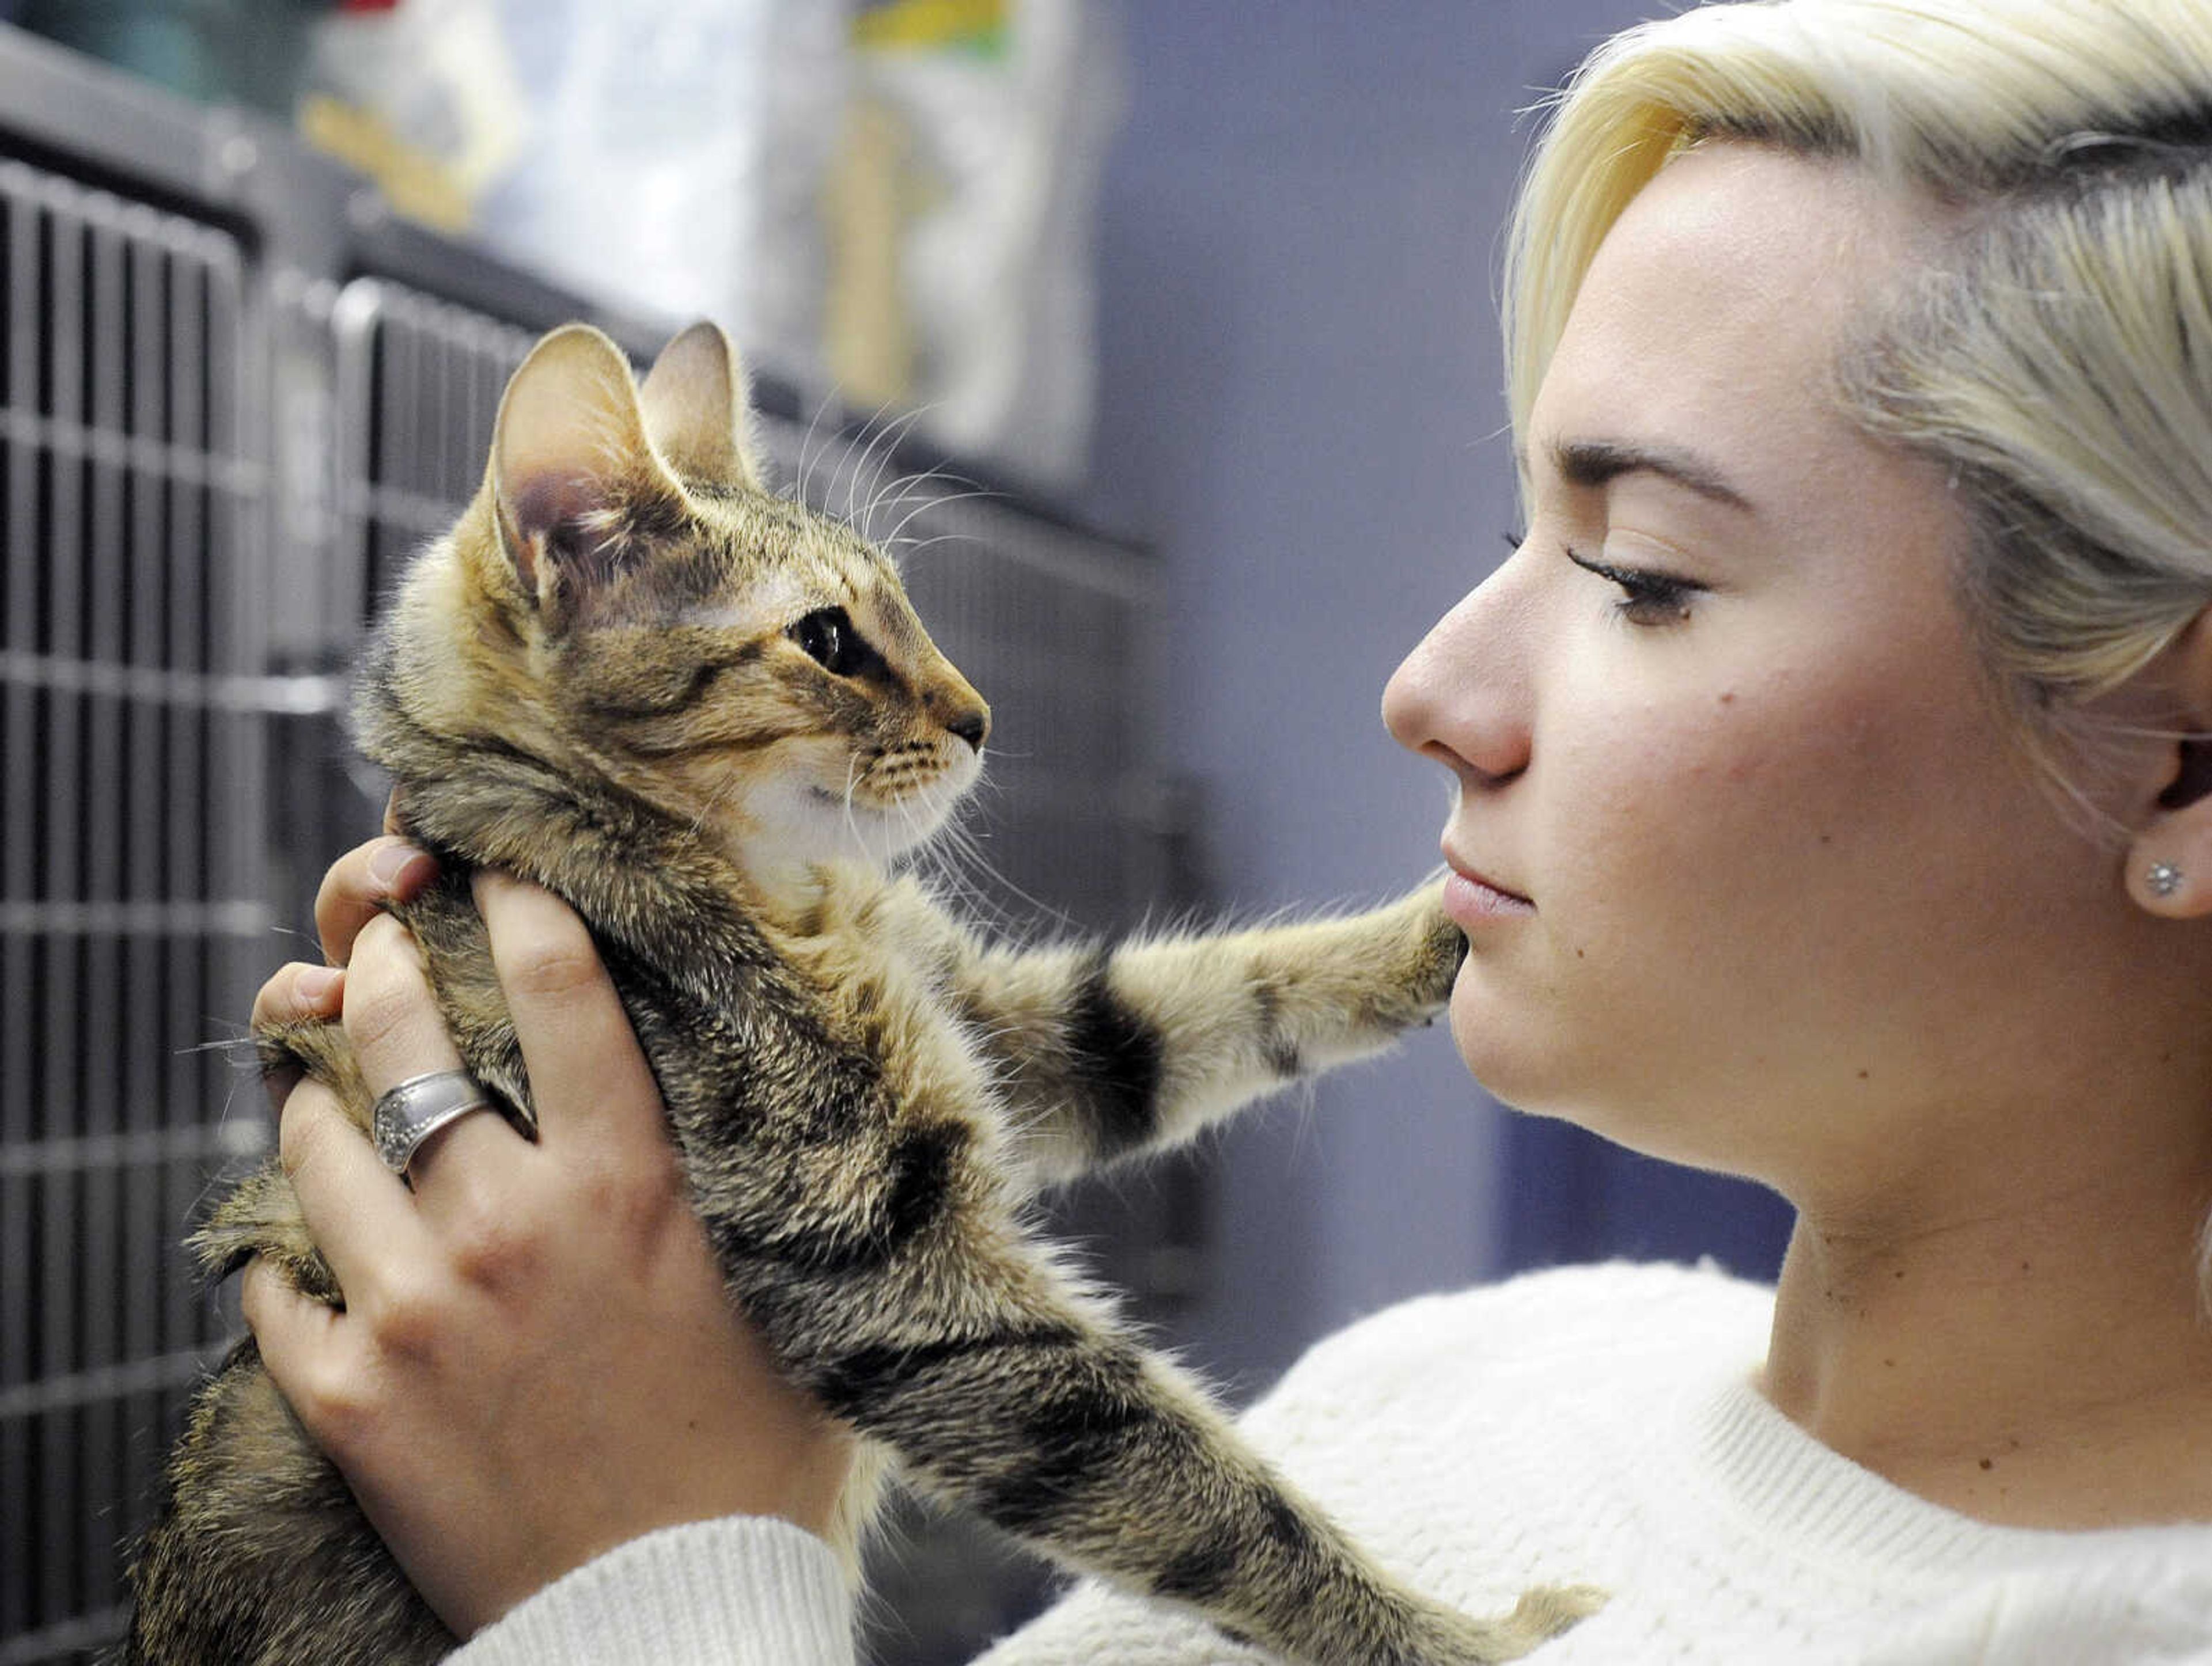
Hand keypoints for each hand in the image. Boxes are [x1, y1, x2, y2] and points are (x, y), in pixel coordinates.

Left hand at [243, 843, 852, 1636]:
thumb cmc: (755, 1458)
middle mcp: (513, 1224)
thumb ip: (750, 1179)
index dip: (520, 897)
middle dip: (379, 964)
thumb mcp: (783, 1290)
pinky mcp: (349, 1399)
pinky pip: (274, 1279)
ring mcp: (418, 1309)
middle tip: (375, 947)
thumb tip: (754, 1082)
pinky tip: (310, 1244)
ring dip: (315, 1095)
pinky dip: (286, 1247)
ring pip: (317, 1139)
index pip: (563, 984)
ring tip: (323, 1086)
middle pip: (405, 1033)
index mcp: (630, 1187)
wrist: (676, 1618)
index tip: (497, 863)